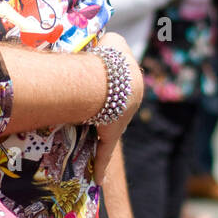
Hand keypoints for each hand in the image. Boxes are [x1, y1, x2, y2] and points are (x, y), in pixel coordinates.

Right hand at [92, 31, 143, 184]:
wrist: (111, 80)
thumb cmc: (108, 57)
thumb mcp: (113, 40)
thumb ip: (109, 41)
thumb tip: (104, 39)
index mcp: (133, 82)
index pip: (121, 84)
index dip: (109, 84)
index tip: (96, 85)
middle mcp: (130, 103)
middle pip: (117, 108)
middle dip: (107, 110)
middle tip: (88, 109)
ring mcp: (121, 120)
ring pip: (110, 129)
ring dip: (99, 134)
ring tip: (85, 134)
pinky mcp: (112, 136)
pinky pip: (105, 153)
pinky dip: (101, 166)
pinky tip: (98, 179)